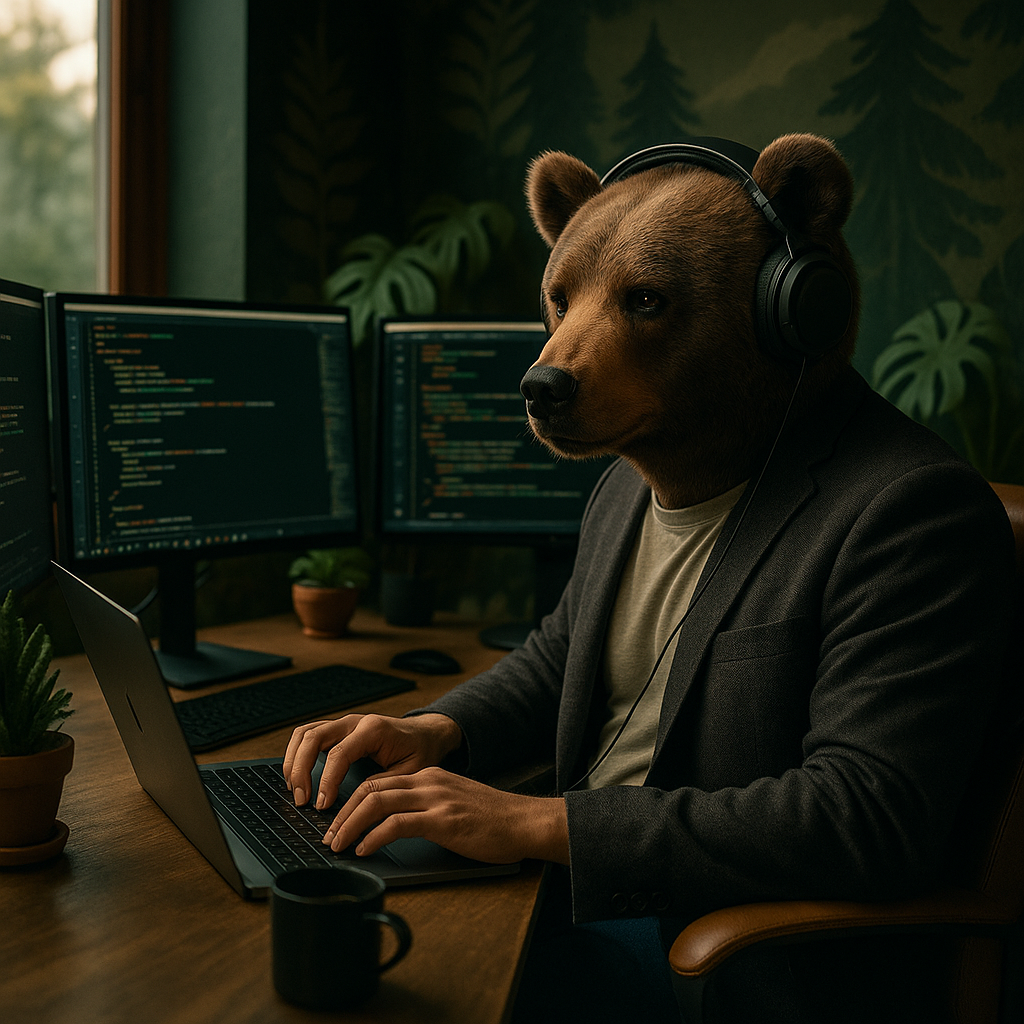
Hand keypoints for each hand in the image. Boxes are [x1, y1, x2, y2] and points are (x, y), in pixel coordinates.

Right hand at [282, 712, 462, 809]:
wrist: (426, 734)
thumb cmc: (420, 752)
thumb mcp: (410, 773)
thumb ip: (384, 785)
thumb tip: (358, 804)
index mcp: (373, 729)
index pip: (339, 753)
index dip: (326, 780)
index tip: (322, 805)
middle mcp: (355, 721)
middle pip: (313, 737)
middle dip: (300, 769)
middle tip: (301, 800)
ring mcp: (345, 723)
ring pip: (306, 732)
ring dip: (294, 760)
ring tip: (294, 788)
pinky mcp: (339, 730)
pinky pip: (309, 734)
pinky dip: (297, 753)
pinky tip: (296, 775)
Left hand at [322, 767, 569, 865]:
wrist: (525, 822)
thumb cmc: (493, 820)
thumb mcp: (454, 803)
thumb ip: (426, 807)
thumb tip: (394, 826)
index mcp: (429, 776)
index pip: (379, 781)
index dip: (352, 801)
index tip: (338, 823)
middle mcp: (428, 781)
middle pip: (371, 788)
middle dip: (343, 813)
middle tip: (329, 836)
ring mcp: (435, 798)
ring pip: (377, 801)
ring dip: (350, 824)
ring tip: (338, 844)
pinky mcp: (443, 820)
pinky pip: (397, 824)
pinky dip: (374, 836)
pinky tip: (364, 849)